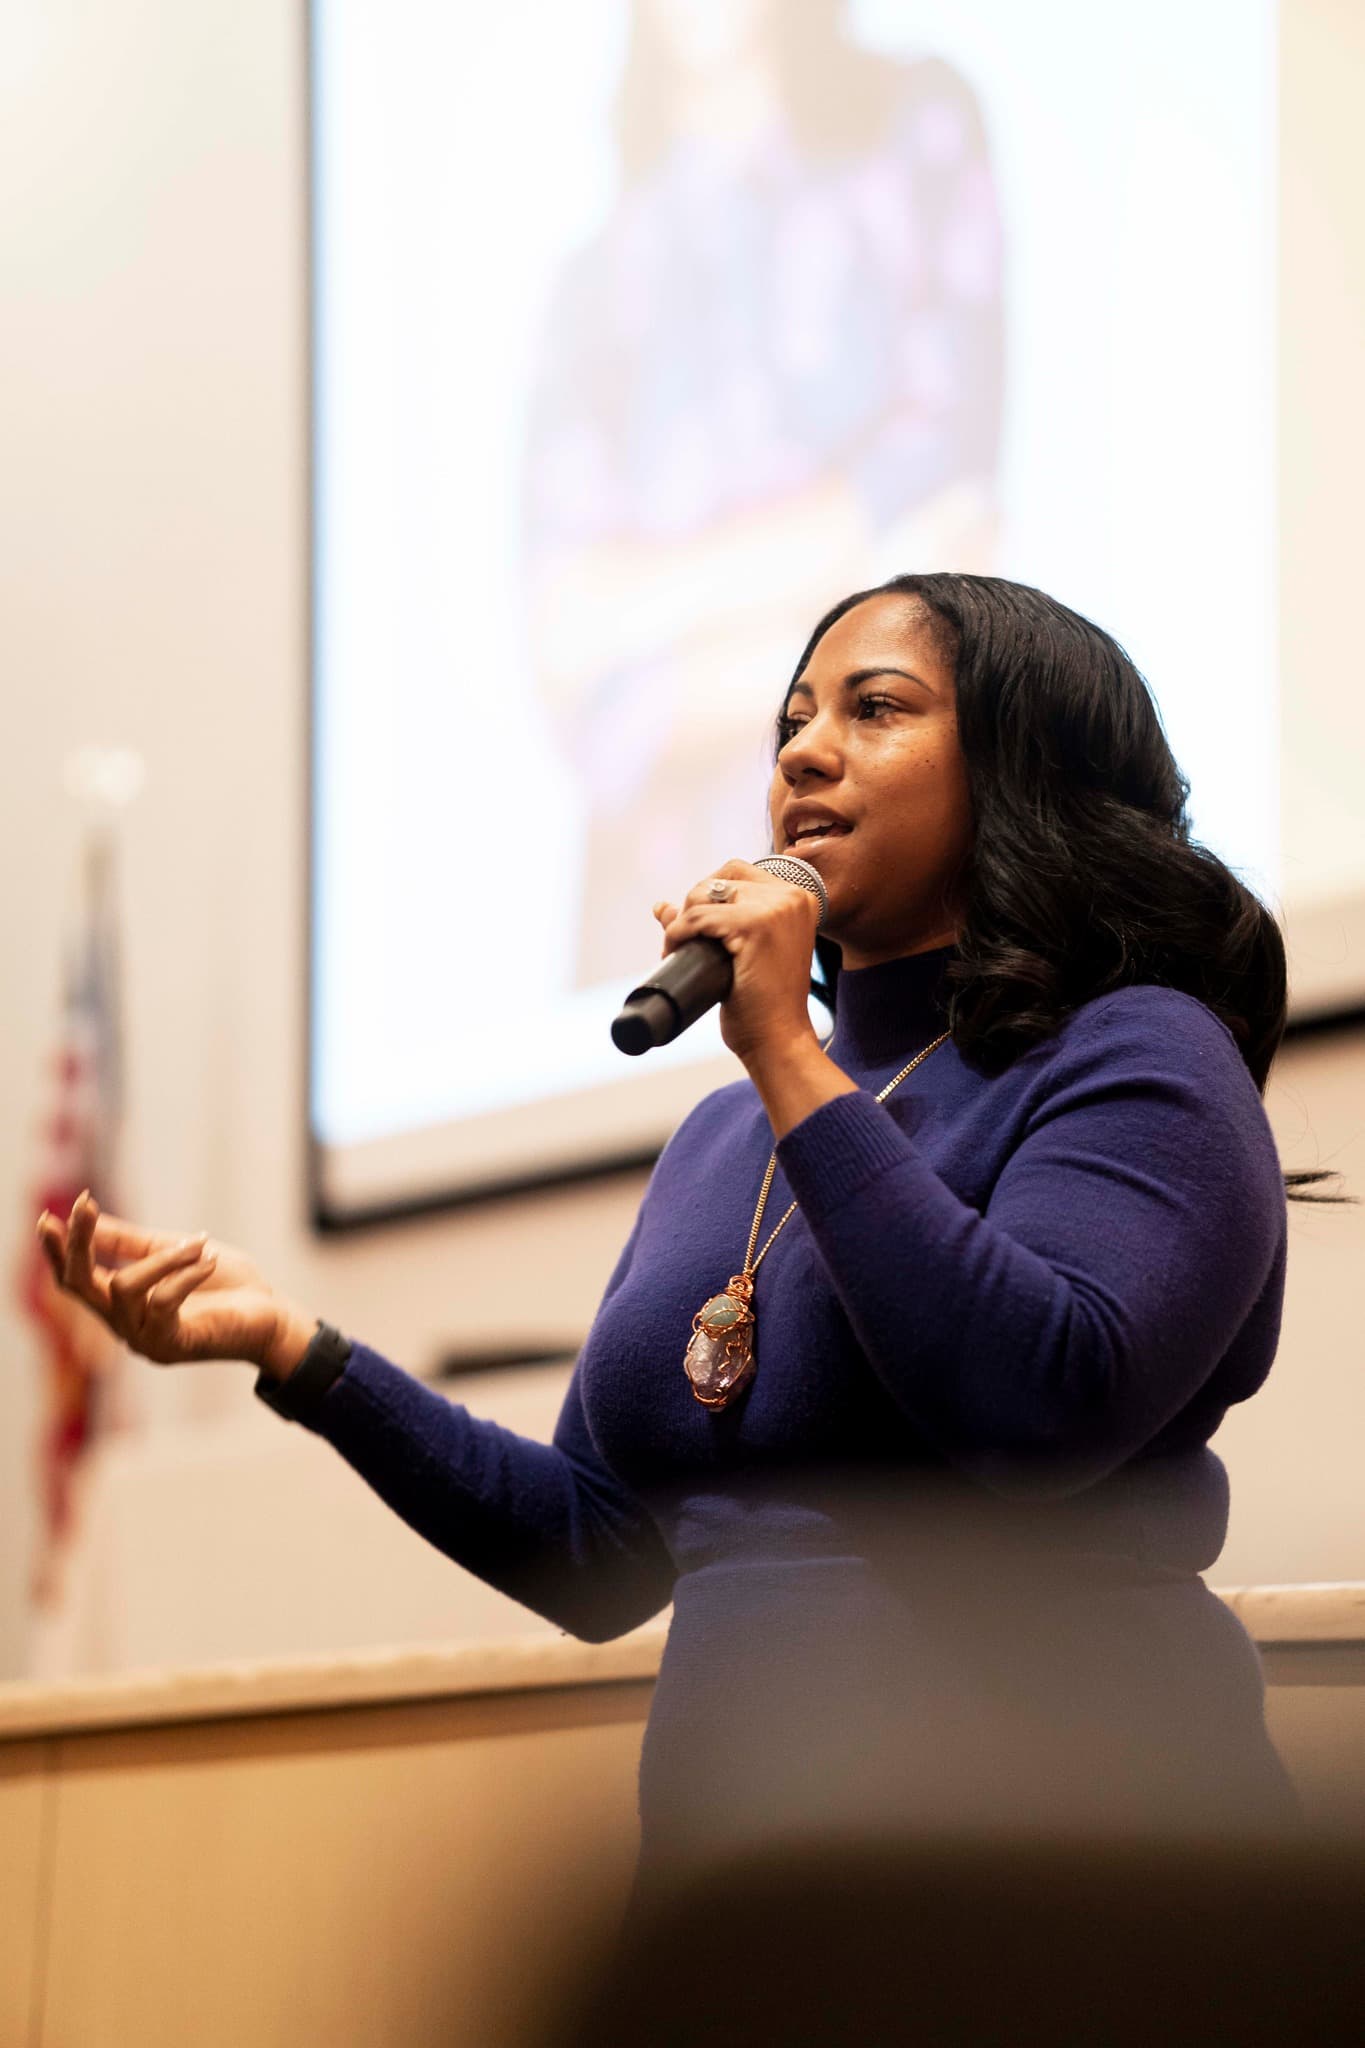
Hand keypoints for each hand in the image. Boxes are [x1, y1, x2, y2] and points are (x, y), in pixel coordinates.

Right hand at [35, 1190, 303, 1371]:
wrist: (271, 1315)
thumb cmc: (226, 1285)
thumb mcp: (175, 1251)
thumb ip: (132, 1243)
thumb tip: (91, 1221)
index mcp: (121, 1304)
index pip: (74, 1279)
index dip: (58, 1250)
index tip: (46, 1217)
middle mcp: (125, 1326)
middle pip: (80, 1285)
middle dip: (80, 1243)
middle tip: (87, 1206)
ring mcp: (146, 1340)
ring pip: (125, 1288)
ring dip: (165, 1257)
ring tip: (199, 1243)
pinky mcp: (172, 1345)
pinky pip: (163, 1300)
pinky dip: (186, 1271)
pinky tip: (209, 1260)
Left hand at [652, 858, 822, 1069]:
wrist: (778, 1040)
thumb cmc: (761, 1005)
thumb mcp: (738, 954)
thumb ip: (709, 923)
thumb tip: (661, 906)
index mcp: (797, 899)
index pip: (737, 872)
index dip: (707, 896)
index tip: (695, 928)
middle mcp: (793, 897)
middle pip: (720, 879)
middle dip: (693, 906)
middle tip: (681, 941)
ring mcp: (777, 909)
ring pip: (706, 895)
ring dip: (683, 921)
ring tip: (676, 949)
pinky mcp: (757, 925)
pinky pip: (699, 917)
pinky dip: (679, 933)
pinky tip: (674, 951)